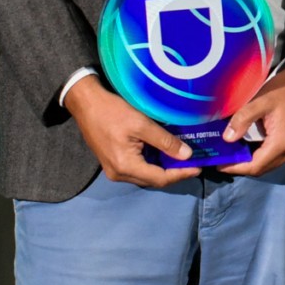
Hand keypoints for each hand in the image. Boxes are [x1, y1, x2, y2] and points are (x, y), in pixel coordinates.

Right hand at [66, 74, 197, 185]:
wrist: (85, 104)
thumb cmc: (111, 111)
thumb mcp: (141, 124)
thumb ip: (165, 141)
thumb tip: (187, 155)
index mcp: (125, 166)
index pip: (160, 178)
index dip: (181, 174)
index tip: (198, 168)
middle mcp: (119, 174)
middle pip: (153, 180)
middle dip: (174, 173)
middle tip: (194, 163)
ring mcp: (114, 170)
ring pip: (146, 175)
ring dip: (164, 168)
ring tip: (183, 158)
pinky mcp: (113, 163)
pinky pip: (137, 168)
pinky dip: (153, 163)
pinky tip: (164, 154)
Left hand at [219, 58, 284, 175]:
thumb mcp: (261, 101)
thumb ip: (243, 119)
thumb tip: (227, 138)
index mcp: (282, 142)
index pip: (255, 166)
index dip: (236, 168)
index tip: (220, 165)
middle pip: (264, 167)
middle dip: (243, 165)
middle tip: (226, 158)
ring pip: (272, 163)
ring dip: (255, 160)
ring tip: (238, 152)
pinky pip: (281, 156)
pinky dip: (266, 154)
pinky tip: (255, 145)